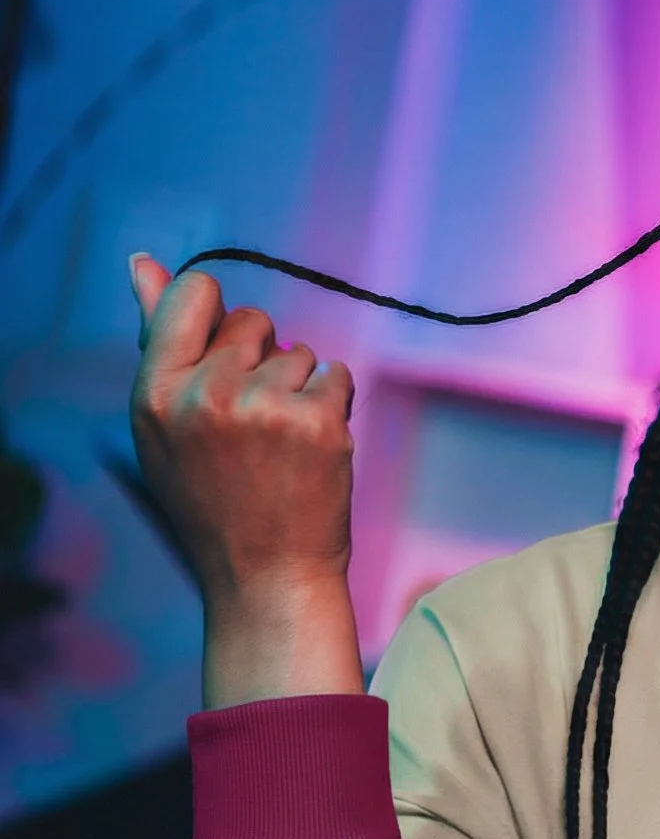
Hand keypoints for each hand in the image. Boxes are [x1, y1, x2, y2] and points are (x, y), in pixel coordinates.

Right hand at [129, 254, 364, 706]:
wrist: (265, 576)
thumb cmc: (213, 496)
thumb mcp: (163, 424)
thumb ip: (159, 339)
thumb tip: (142, 262)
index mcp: (154, 393)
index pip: (194, 293)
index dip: (219, 318)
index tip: (224, 359)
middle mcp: (204, 395)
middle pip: (254, 320)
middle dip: (261, 358)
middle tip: (249, 425)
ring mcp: (263, 408)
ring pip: (300, 352)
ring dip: (299, 388)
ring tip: (278, 446)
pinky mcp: (318, 422)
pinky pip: (337, 374)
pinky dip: (333, 404)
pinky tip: (312, 448)